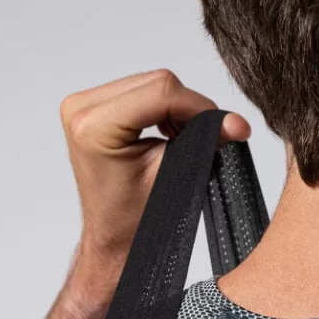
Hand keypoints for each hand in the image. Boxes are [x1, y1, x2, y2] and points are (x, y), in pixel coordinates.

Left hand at [60, 69, 250, 282]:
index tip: (227, 127)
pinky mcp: (92, 105)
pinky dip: (165, 108)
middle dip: (190, 109)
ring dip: (179, 109)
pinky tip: (170, 133)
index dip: (200, 108)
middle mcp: (81, 108)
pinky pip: (141, 89)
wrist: (112, 236)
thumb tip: (237, 122)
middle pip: (157, 82)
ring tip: (186, 140)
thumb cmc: (134, 219)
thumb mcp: (173, 175)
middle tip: (209, 139)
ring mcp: (83, 104)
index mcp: (93, 126)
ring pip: (152, 83)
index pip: (160, 92)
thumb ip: (203, 141)